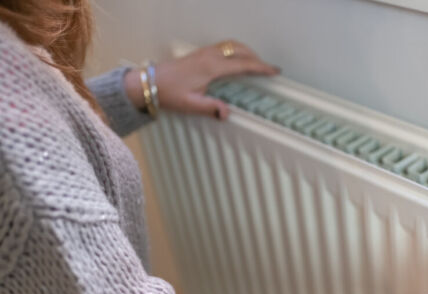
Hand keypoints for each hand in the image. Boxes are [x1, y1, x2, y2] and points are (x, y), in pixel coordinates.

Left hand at [124, 40, 278, 118]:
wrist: (150, 82)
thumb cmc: (169, 93)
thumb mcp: (190, 105)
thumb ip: (210, 108)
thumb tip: (227, 112)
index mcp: (211, 67)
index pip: (243, 64)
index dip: (261, 67)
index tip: (274, 71)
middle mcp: (210, 56)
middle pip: (240, 51)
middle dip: (257, 58)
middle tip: (269, 69)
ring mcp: (205, 52)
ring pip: (232, 45)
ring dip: (247, 52)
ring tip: (257, 64)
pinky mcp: (201, 53)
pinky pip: (225, 47)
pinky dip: (237, 51)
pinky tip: (238, 60)